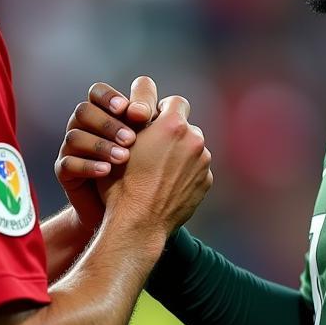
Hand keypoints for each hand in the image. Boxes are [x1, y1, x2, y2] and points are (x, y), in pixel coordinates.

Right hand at [54, 78, 156, 232]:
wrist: (127, 216)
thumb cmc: (144, 175)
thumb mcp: (154, 145)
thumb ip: (157, 123)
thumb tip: (170, 106)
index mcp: (103, 114)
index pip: (98, 92)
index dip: (111, 97)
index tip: (131, 110)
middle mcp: (84, 127)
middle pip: (85, 111)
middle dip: (110, 124)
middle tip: (132, 139)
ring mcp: (71, 149)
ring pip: (75, 136)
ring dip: (101, 146)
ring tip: (123, 158)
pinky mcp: (64, 171)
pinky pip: (68, 164)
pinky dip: (90, 166)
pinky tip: (107, 171)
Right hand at [104, 94, 211, 234]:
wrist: (138, 222)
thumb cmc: (122, 181)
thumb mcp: (120, 141)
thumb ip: (137, 119)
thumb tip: (141, 108)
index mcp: (173, 125)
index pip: (176, 102)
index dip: (163, 109)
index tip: (152, 120)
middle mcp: (194, 140)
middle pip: (186, 126)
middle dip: (172, 134)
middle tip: (153, 148)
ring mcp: (203, 163)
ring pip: (192, 149)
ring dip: (180, 153)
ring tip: (158, 170)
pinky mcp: (206, 182)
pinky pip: (197, 169)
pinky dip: (185, 173)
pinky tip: (167, 184)